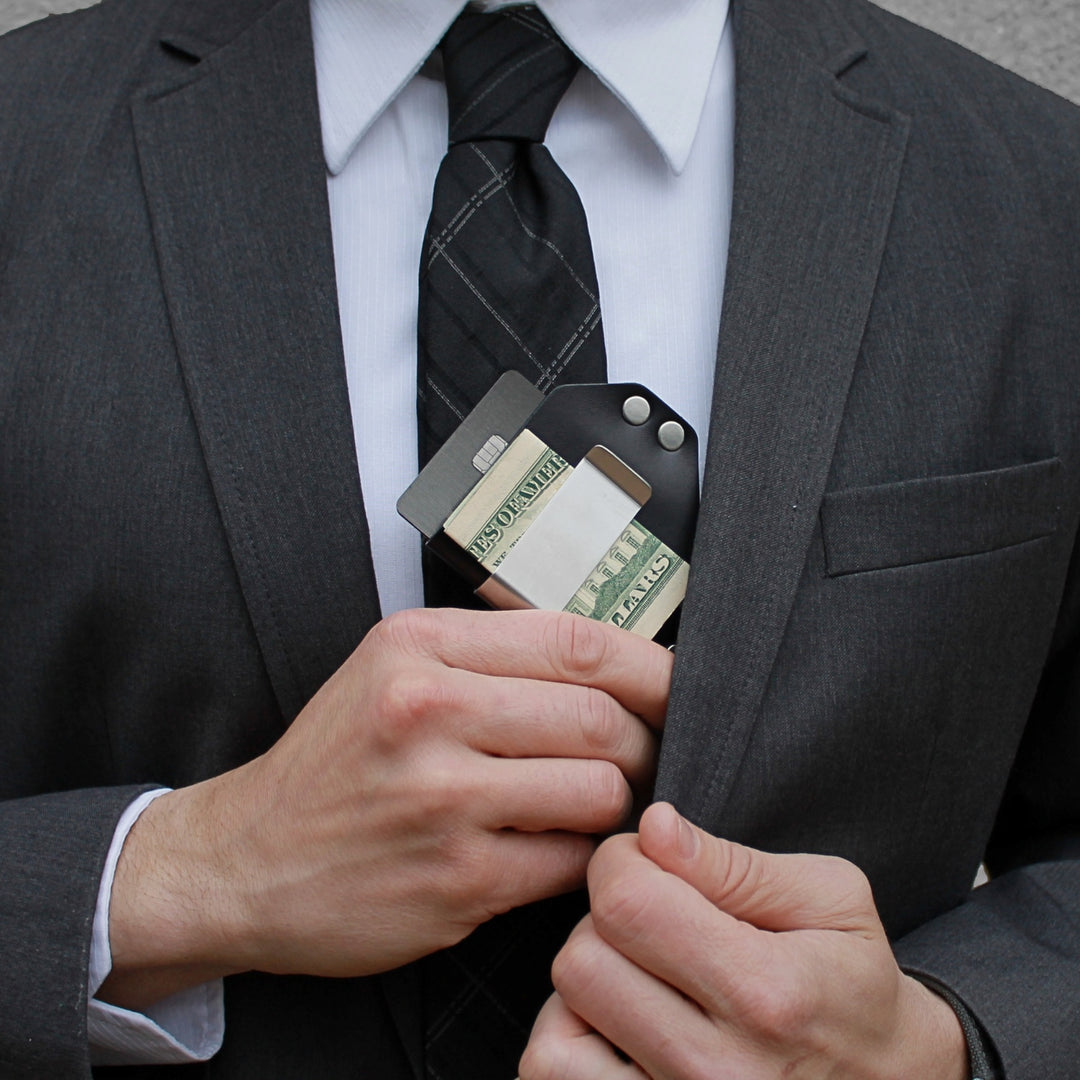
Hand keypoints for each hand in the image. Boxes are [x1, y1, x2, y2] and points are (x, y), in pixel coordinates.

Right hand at [101, 609, 670, 1008]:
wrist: (245, 859)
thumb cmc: (337, 759)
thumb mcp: (391, 668)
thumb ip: (490, 651)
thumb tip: (611, 658)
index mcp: (419, 646)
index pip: (577, 640)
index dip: (649, 666)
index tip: (678, 687)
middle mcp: (428, 711)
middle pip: (602, 715)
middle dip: (638, 742)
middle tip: (633, 757)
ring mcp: (441, 799)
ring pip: (600, 789)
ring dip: (609, 803)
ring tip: (579, 804)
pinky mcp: (455, 879)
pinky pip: (569, 860)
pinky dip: (574, 856)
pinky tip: (543, 848)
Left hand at [520, 803, 967, 1079]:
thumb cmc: (854, 985)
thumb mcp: (830, 901)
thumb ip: (734, 864)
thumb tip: (652, 827)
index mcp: (767, 993)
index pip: (626, 902)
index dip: (620, 861)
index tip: (647, 863)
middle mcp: (719, 1070)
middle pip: (582, 959)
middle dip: (607, 920)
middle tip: (654, 921)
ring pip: (557, 1023)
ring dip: (589, 984)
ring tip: (642, 975)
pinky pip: (557, 1071)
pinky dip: (572, 1039)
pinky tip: (623, 1022)